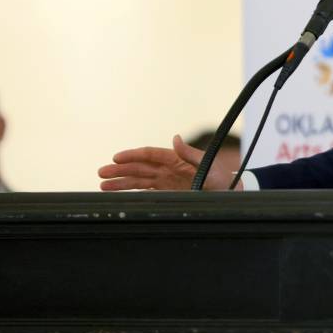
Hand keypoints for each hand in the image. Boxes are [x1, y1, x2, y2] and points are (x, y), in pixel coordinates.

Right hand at [98, 135, 240, 190]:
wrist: (231, 194)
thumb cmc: (221, 179)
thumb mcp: (208, 165)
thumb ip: (190, 154)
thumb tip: (175, 138)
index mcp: (176, 159)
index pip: (150, 155)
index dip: (132, 156)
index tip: (116, 158)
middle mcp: (168, 169)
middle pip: (140, 167)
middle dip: (120, 170)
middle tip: (101, 172)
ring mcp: (167, 181)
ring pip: (139, 180)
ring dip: (121, 181)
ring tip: (102, 184)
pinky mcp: (167, 193)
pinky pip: (146, 192)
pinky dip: (131, 192)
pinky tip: (117, 193)